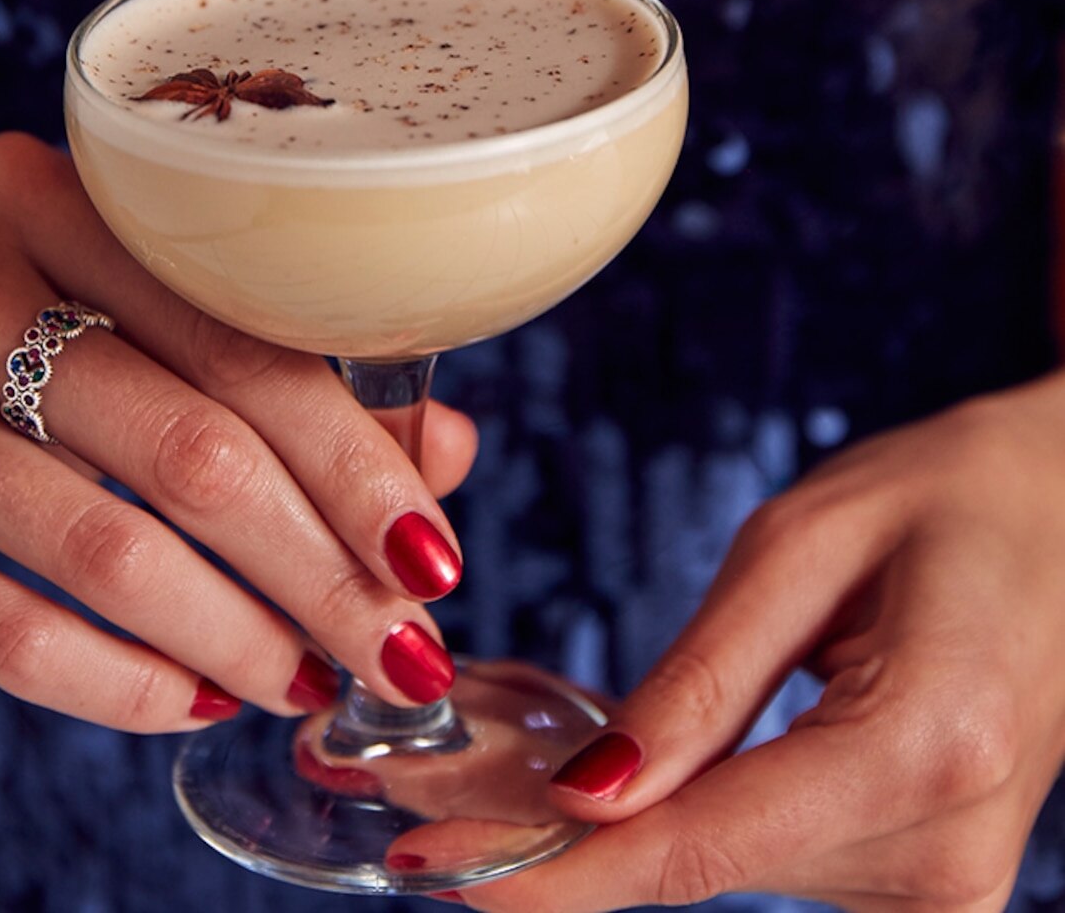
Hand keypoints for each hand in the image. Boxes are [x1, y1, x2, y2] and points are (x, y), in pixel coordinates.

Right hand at [0, 133, 478, 731]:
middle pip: (192, 445)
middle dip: (322, 571)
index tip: (432, 556)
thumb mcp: (99, 322)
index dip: (359, 462)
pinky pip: (1, 627)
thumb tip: (440, 459)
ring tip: (306, 684)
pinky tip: (193, 701)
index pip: (247, 338)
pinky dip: (121, 684)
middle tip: (399, 650)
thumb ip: (263, 378)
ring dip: (236, 636)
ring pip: (103, 544)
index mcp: (46, 197)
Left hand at [392, 375, 1064, 909]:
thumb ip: (699, 683)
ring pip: (719, 867)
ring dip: (609, 827)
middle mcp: (943, 847)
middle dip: (552, 833)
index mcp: (921, 750)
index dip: (554, 869)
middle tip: (420, 793)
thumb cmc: (953, 500)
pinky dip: (680, 819)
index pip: (698, 847)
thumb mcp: (805, 548)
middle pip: (695, 864)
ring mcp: (943, 879)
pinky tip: (616, 776)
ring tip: (500, 770)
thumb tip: (590, 797)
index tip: (435, 870)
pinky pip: (762, 855)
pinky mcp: (923, 875)